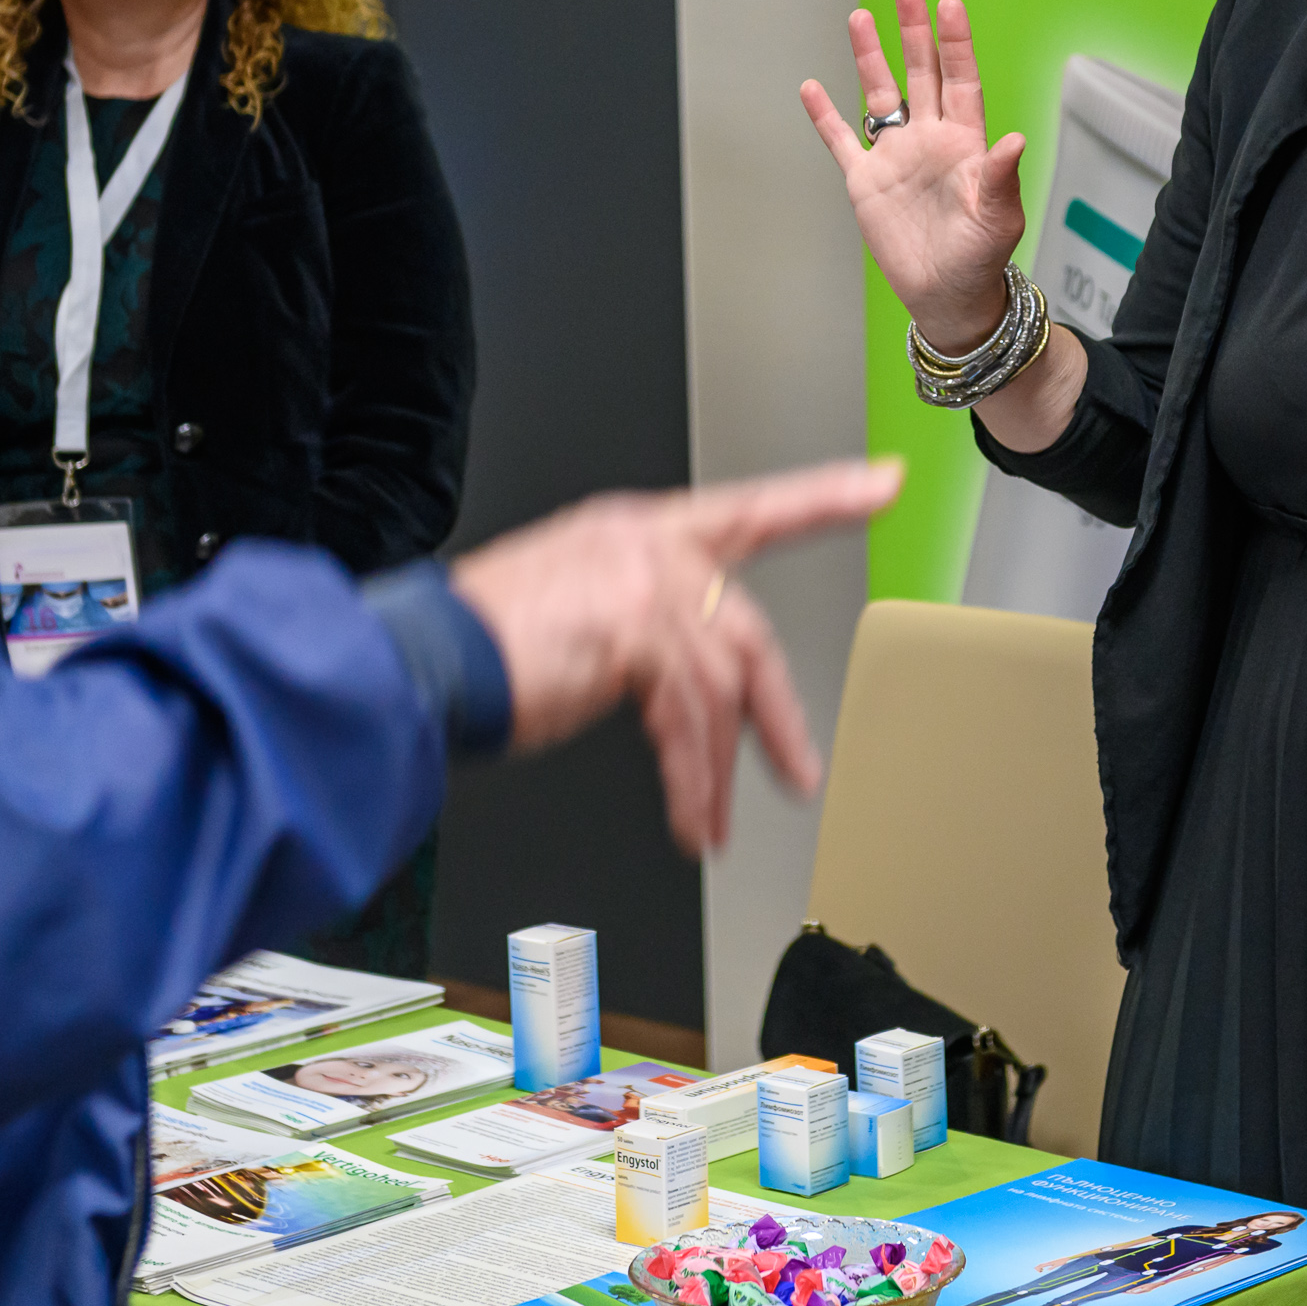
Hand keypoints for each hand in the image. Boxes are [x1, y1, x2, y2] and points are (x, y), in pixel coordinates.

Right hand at [448, 457, 902, 853]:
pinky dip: (691, 783)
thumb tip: (675, 677)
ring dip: (717, 772)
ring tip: (712, 822)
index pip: (750, 508)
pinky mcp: (639, 637)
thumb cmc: (479, 642)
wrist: (426, 657)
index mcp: (636, 530)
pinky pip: (687, 726)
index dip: (822, 496)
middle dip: (777, 715)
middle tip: (801, 766)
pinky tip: (690, 821)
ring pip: (719, 691)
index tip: (880, 483)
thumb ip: (637, 619)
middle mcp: (648, 547)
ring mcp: (646, 586)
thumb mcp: (572, 603)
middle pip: (746, 630)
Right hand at [800, 0, 1026, 349]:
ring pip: (879, 96)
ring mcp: (896, 157)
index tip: (948, 5)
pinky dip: (825, 116)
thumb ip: (1002, 177)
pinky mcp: (865, 182)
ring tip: (860, 17)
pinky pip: (842, 141)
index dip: (954, 44)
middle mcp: (929, 140)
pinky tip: (812, 88)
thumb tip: (1015, 140)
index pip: (960, 81)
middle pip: (920, 74)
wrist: (946, 296)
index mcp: (965, 142)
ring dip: (871, 59)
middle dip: (913, 33)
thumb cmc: (981, 259)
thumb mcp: (998, 219)